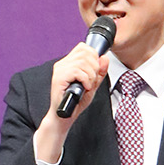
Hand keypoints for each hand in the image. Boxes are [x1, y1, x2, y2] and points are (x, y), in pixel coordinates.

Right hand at [34, 42, 109, 163]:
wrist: (64, 117)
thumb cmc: (75, 102)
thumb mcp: (93, 85)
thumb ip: (99, 72)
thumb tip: (104, 58)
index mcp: (69, 63)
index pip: (83, 47)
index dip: (94, 56)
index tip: (95, 70)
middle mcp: (62, 64)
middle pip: (85, 52)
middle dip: (95, 66)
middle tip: (92, 80)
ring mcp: (59, 70)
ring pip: (82, 62)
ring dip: (91, 75)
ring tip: (88, 86)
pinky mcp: (58, 78)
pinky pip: (77, 71)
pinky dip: (86, 80)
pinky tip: (84, 88)